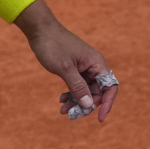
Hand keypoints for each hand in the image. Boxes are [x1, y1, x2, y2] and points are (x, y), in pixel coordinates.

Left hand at [13, 0, 118, 122]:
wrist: (40, 30)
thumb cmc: (54, 45)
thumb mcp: (65, 69)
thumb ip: (78, 87)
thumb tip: (89, 105)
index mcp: (97, 63)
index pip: (109, 87)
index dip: (107, 103)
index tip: (99, 118)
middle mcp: (93, 66)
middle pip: (97, 92)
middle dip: (86, 105)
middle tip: (71, 114)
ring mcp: (83, 68)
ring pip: (85, 90)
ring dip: (76, 101)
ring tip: (63, 110)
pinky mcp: (74, 69)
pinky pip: (77, 86)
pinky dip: (71, 94)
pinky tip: (61, 100)